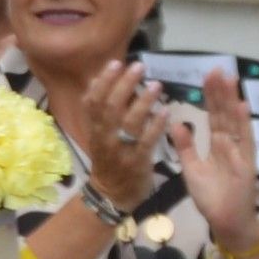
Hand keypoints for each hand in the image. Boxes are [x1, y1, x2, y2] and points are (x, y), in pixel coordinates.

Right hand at [72, 59, 160, 209]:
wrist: (113, 194)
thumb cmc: (110, 160)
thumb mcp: (100, 134)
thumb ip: (102, 111)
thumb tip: (102, 80)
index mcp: (94, 129)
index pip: (92, 102)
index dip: (103, 82)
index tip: (115, 64)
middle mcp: (104, 137)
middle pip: (110, 107)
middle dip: (124, 85)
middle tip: (138, 67)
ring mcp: (120, 150)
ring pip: (128, 122)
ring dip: (143, 102)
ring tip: (156, 85)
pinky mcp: (136, 162)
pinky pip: (146, 141)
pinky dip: (156, 125)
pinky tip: (166, 111)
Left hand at [178, 69, 258, 248]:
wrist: (225, 221)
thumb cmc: (211, 197)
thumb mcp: (192, 168)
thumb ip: (185, 146)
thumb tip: (176, 123)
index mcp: (216, 145)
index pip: (213, 115)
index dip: (210, 97)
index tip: (207, 76)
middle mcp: (229, 144)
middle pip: (224, 114)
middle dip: (220, 92)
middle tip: (217, 68)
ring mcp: (239, 152)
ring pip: (234, 122)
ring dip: (232, 100)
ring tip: (229, 79)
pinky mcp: (246, 163)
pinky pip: (244, 141)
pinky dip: (243, 124)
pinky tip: (242, 106)